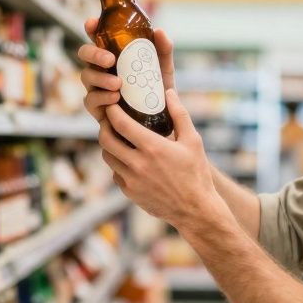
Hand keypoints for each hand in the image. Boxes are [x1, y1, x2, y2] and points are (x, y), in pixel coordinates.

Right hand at [78, 17, 174, 123]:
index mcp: (114, 55)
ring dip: (100, 78)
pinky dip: (101, 98)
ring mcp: (97, 87)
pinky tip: (114, 99)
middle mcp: (101, 68)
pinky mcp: (97, 107)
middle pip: (84, 54)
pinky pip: (90, 100)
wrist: (159, 122)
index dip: (91, 28)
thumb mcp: (163, 69)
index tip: (91, 24)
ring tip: (118, 84)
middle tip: (110, 59)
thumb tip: (159, 31)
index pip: (98, 37)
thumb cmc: (157, 91)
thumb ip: (163, 50)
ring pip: (86, 76)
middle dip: (93, 54)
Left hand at [99, 88, 220, 231]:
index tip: (112, 104)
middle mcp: (138, 164)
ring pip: (108, 156)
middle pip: (106, 139)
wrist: (196, 210)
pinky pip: (115, 173)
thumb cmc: (197, 173)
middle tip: (110, 119)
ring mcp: (131, 180)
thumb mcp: (193, 141)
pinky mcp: (130, 193)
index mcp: (153, 148)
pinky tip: (129, 158)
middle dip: (105, 126)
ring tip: (118, 137)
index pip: (121, 123)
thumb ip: (180, 114)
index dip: (112, 111)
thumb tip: (168, 92)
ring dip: (109, 145)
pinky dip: (118, 163)